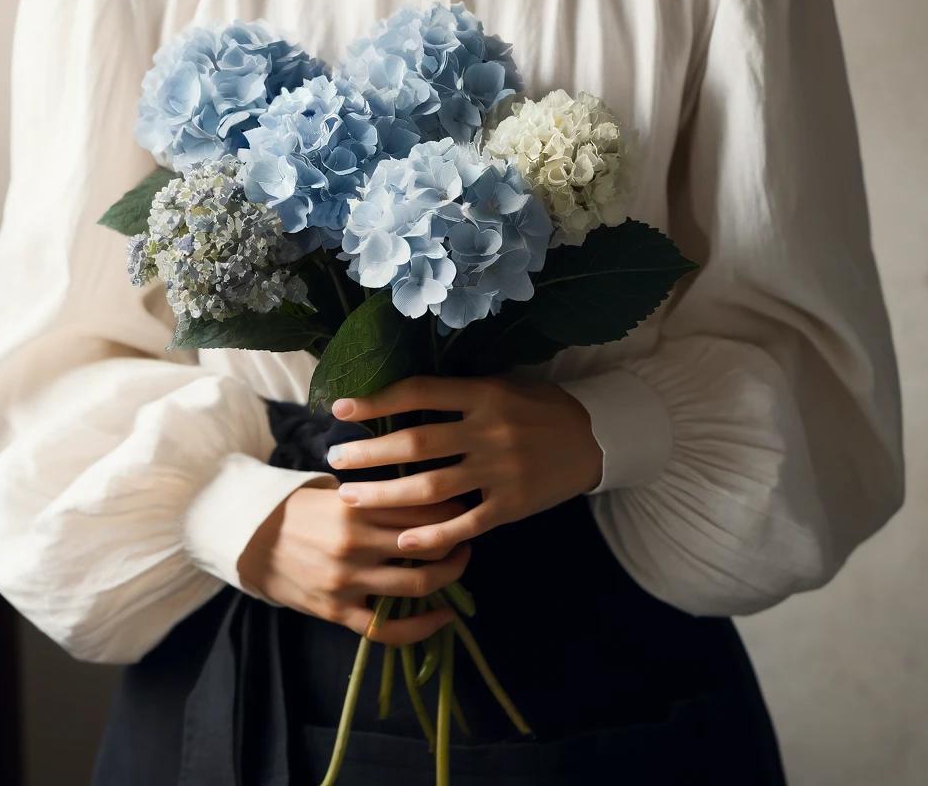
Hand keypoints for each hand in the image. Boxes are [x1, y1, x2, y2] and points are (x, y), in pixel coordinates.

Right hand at [237, 480, 470, 644]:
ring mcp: (347, 581)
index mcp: (355, 506)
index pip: (420, 505)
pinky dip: (422, 627)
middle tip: (468, 533)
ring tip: (459, 565)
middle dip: (457, 538)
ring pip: (417, 584)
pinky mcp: (336, 611)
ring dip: (450, 576)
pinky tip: (443, 616)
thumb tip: (420, 487)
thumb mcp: (333, 488)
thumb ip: (373, 492)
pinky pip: (387, 629)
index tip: (463, 502)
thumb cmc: (295, 507)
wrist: (246, 537)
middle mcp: (355, 544)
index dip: (451, 505)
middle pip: (428, 542)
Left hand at [326, 376, 602, 554]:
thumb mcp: (501, 385)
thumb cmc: (537, 407)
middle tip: (334, 457)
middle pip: (416, 444)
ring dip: (385, 495)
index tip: (339, 408)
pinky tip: (402, 541)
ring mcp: (500, 471)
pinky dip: (432, 535)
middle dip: (368, 453)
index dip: (376, 400)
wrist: (593, 438)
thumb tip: (398, 395)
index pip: (419, 393)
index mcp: (483, 394)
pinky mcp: (511, 505)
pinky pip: (465, 524)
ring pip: (431, 488)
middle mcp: (488, 431)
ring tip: (351, 496)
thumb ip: (458, 393)